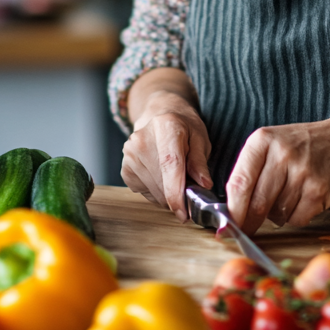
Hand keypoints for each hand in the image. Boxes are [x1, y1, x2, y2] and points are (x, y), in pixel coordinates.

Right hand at [121, 87, 212, 221]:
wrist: (160, 115)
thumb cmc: (184, 128)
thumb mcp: (200, 137)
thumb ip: (201, 161)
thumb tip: (204, 185)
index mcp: (166, 126)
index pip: (170, 164)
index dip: (177, 192)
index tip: (184, 214)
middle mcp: (142, 140)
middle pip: (162, 183)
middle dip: (180, 195)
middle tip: (191, 187)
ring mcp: (129, 155)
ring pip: (155, 193)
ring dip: (169, 194)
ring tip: (177, 177)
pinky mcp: (125, 169)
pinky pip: (145, 194)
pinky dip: (158, 192)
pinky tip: (162, 176)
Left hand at [225, 114, 329, 234]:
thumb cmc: (307, 144)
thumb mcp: (275, 144)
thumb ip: (253, 171)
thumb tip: (232, 210)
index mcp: (263, 140)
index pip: (239, 182)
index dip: (232, 210)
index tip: (228, 225)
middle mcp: (282, 153)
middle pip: (256, 203)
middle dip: (250, 222)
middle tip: (248, 229)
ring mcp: (302, 172)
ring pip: (276, 214)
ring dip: (278, 215)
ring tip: (291, 195)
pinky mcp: (320, 189)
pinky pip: (297, 218)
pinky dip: (297, 216)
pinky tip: (306, 199)